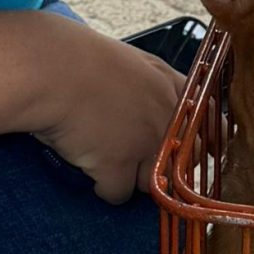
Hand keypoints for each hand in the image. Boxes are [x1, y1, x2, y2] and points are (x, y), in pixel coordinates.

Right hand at [32, 18, 188, 203]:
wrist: (47, 68)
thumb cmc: (76, 59)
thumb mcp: (128, 62)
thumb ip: (151, 86)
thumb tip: (153, 112)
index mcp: (171, 86)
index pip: (206, 124)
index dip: (194, 142)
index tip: (185, 151)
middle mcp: (166, 116)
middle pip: (182, 161)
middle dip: (160, 165)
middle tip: (130, 155)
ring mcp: (145, 143)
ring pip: (151, 182)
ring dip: (129, 176)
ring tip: (101, 155)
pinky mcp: (118, 165)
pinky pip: (117, 194)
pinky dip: (101, 187)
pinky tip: (86, 167)